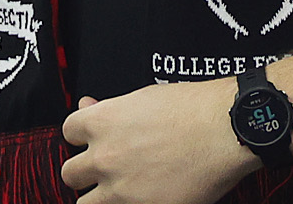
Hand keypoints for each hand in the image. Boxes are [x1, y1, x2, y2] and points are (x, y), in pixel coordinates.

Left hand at [58, 78, 251, 201]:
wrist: (225, 130)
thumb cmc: (193, 109)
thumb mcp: (145, 98)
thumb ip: (110, 110)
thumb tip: (88, 107)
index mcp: (103, 123)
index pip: (68, 133)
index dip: (82, 138)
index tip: (93, 141)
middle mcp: (105, 156)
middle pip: (70, 173)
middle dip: (86, 172)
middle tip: (106, 169)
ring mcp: (121, 188)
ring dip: (99, 197)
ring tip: (120, 190)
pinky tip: (144, 197)